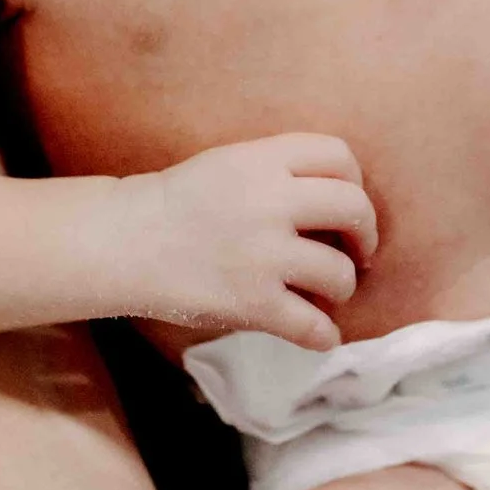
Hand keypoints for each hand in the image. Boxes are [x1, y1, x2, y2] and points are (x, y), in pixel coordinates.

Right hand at [133, 134, 378, 349]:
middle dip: (365, 235)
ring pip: (340, 273)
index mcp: (263, 160)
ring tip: (326, 292)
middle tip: (358, 252)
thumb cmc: (177, 204)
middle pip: (354, 208)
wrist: (124, 242)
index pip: (338, 155)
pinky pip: (313, 326)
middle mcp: (270, 202)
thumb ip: (280, 171)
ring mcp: (264, 254)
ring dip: (342, 287)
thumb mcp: (230, 163)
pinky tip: (320, 334)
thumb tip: (341, 200)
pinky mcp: (253, 303)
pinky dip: (324, 335)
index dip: (354, 182)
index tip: (346, 206)